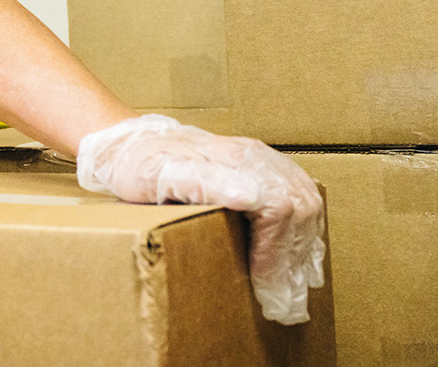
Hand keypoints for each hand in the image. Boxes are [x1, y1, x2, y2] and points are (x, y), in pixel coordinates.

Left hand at [75, 114, 324, 324]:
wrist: (131, 144)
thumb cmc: (138, 168)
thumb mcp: (157, 177)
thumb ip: (203, 184)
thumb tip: (251, 197)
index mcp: (231, 159)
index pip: (279, 208)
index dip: (276, 249)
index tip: (263, 280)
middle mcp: (253, 155)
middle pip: (301, 207)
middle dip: (294, 254)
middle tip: (280, 293)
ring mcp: (260, 157)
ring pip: (306, 201)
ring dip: (303, 244)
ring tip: (291, 280)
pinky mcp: (261, 163)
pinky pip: (300, 194)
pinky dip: (302, 227)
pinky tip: (293, 252)